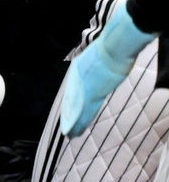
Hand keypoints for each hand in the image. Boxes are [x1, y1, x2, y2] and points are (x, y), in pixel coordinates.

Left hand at [60, 0, 156, 136]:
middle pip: (72, 103)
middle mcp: (76, 80)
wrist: (113, 47)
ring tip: (70, 135)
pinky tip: (73, 131)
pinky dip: (78, 123)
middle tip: (67, 130)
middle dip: (70, 117)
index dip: (71, 104)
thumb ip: (96, 65)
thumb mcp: (98, 57)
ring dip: (73, 124)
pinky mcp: (91, 94)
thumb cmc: (110, 49)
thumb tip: (103, 64)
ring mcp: (83, 88)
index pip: (72, 92)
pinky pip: (83, 113)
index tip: (69, 113)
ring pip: (76, 111)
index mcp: (77, 71)